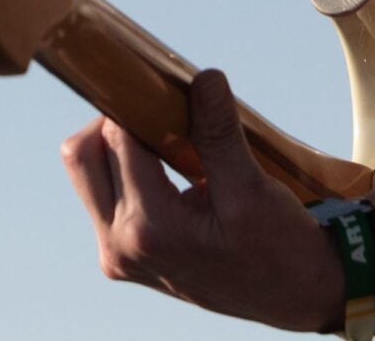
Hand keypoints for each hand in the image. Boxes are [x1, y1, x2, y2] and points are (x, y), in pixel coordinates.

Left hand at [60, 69, 343, 331]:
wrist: (292, 296)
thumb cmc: (279, 249)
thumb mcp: (253, 189)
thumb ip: (219, 134)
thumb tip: (204, 78)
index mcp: (150, 229)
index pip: (117, 139)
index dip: (138, 103)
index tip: (166, 86)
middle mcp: (121, 246)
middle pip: (82, 155)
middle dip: (116, 122)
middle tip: (163, 112)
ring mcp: (118, 255)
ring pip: (87, 172)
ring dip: (117, 145)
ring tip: (166, 139)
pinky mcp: (124, 256)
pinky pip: (103, 194)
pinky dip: (126, 169)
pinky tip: (166, 165)